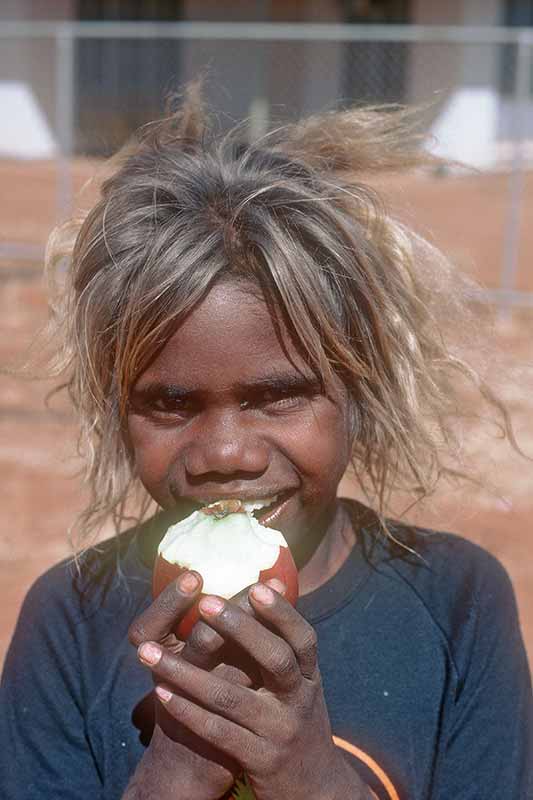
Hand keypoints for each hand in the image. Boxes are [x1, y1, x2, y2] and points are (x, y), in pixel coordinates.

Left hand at [137, 581, 370, 799]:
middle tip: (204, 602)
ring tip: (151, 654)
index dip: (281, 612)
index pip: (303, 637)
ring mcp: (280, 731)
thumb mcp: (301, 685)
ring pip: (231, 698)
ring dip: (187, 673)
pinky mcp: (260, 760)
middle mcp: (301, 700)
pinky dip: (188, 711)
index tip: (255, 586)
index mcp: (311, 676)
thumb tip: (267, 584)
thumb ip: (283, 646)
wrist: (314, 788)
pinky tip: (161, 693)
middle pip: (275, 659)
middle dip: (239, 628)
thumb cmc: (296, 720)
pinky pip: (218, 732)